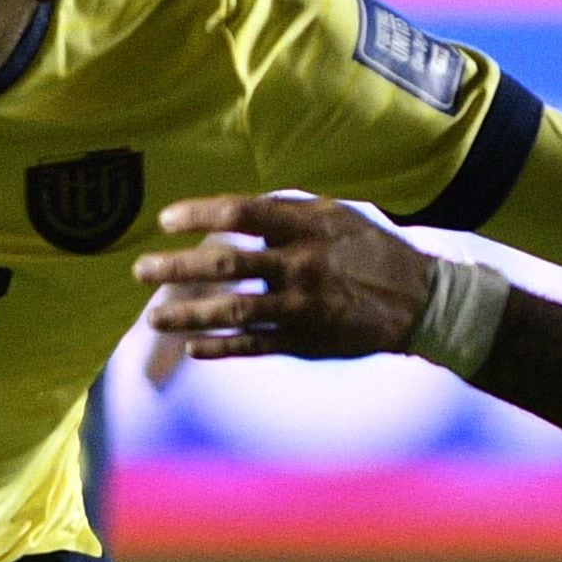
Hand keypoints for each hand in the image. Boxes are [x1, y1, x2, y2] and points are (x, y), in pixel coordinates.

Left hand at [132, 191, 433, 358]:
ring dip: (188, 315)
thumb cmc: (371, 249)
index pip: (243, 214)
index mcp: (308, 227)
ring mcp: (302, 308)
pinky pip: (253, 346)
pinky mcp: (305, 342)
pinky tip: (192, 347)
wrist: (421, 301)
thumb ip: (286, 213)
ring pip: (233, 312)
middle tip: (141, 270)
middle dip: (177, 268)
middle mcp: (302, 266)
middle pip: (227, 265)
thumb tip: (234, 213)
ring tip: (153, 317)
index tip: (165, 220)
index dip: (199, 214)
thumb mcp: (336, 216)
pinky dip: (220, 348)